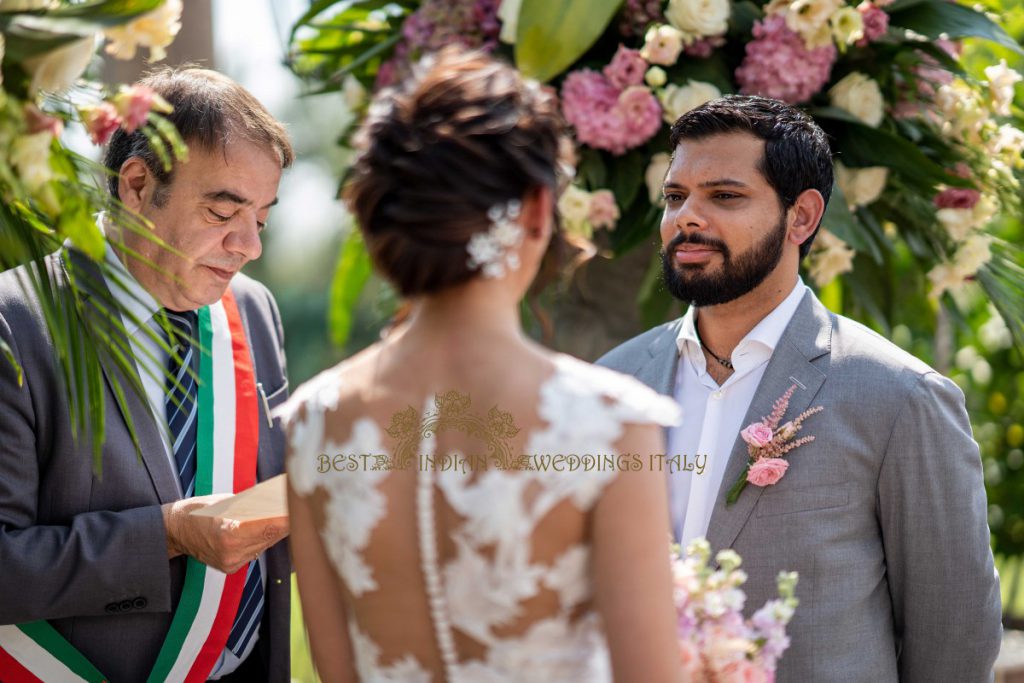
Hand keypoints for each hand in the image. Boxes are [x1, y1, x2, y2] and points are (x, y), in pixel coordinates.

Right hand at [161, 494, 289, 573]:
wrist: (175, 532)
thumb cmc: (200, 510)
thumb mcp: (228, 501)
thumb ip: (256, 505)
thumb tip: (282, 499)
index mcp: (230, 531)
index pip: (270, 525)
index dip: (289, 517)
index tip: (302, 508)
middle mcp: (232, 551)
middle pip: (272, 535)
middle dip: (286, 521)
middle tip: (300, 507)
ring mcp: (232, 562)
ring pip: (266, 544)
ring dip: (276, 530)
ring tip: (286, 514)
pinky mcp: (231, 568)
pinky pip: (255, 551)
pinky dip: (262, 540)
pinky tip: (264, 529)